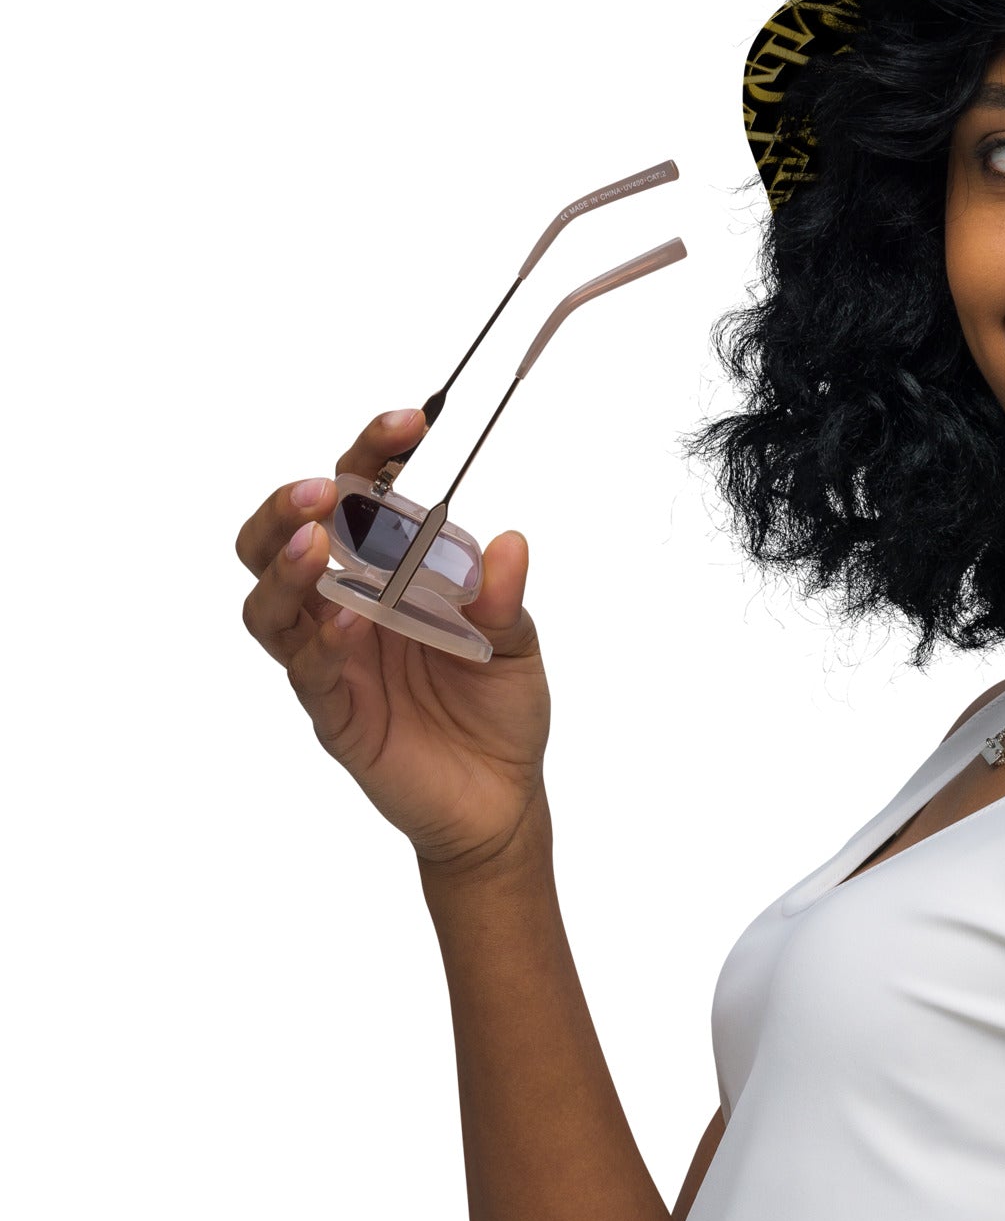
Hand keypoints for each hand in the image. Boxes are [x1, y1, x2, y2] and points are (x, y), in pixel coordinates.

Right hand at [237, 409, 552, 874]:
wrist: (501, 797)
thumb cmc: (499, 710)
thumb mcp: (518, 644)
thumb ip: (504, 599)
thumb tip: (507, 543)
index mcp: (386, 575)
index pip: (357, 500)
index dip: (371, 456)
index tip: (408, 422)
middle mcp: (345, 608)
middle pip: (277, 542)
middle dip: (286, 507)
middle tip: (319, 488)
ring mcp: (331, 661)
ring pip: (270, 607)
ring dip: (285, 570)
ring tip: (314, 544)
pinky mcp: (334, 714)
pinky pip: (309, 672)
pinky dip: (323, 641)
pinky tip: (349, 621)